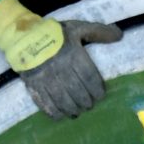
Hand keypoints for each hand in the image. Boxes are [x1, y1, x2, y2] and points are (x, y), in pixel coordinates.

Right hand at [0, 0, 122, 118]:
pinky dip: (55, 113)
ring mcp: (47, 79)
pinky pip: (46, 105)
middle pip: (79, 93)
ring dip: (73, 109)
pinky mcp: (34, 86)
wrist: (23, 36)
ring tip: (78, 111)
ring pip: (64, 101)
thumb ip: (98, 32)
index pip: (90, 79)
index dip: (98, 90)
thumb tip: (119, 36)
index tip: (100, 95)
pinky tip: (62, 115)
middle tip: (89, 104)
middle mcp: (61, 70)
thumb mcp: (78, 28)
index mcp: (73, 55)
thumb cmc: (55, 34)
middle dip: (86, 102)